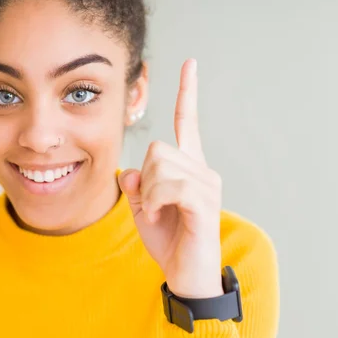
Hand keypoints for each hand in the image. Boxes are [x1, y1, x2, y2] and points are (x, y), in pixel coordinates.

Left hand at [118, 59, 222, 298]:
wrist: (185, 274)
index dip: (187, 93)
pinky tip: (164, 217)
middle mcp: (202, 169)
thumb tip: (131, 171)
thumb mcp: (143, 208)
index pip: (187, 123)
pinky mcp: (204, 202)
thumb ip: (136, 185)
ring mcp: (206, 184)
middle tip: (154, 205)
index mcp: (188, 167)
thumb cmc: (168, 240)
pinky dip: (156, 202)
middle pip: (157, 148)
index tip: (189, 63)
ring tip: (162, 214)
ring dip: (150, 194)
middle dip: (145, 178)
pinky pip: (169, 186)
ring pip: (160, 166)